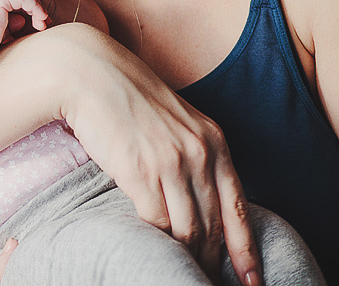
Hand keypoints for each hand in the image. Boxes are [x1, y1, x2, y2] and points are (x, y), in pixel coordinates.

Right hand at [61, 26, 260, 285]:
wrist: (87, 73)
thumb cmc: (124, 95)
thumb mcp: (175, 120)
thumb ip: (194, 152)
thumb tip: (198, 197)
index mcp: (213, 140)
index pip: (239, 208)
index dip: (246, 250)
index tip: (251, 279)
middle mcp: (199, 152)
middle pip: (213, 225)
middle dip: (211, 258)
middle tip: (204, 276)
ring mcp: (170, 162)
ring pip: (187, 229)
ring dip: (183, 255)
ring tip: (177, 269)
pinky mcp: (139, 171)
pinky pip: (155, 221)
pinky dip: (155, 240)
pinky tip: (151, 247)